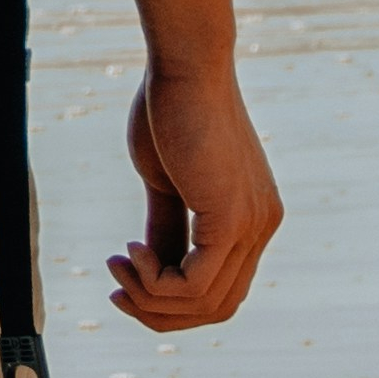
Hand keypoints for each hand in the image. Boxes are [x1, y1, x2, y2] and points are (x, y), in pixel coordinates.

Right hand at [107, 62, 281, 330]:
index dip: (171, 300)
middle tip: (116, 287)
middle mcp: (261, 227)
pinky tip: (132, 251)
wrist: (186, 66)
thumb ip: (168, 228)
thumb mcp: (167, 182)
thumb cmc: (172, 109)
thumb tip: (154, 266)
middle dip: (159, 311)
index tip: (126, 275)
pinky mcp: (232, 221)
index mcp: (251, 218)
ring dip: (149, 297)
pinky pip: (195, 285)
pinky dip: (155, 282)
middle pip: (218, 309)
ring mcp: (252, 226)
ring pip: (205, 304)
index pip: (221, 290)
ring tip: (119, 264)